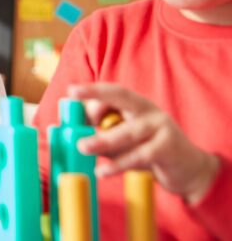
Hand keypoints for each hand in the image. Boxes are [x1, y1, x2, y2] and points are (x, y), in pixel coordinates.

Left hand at [70, 83, 219, 204]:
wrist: (191, 171)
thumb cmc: (150, 152)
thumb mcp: (125, 141)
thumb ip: (104, 136)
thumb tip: (74, 137)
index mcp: (138, 105)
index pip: (115, 92)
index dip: (93, 92)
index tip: (72, 91)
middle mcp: (150, 111)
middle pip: (123, 97)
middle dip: (97, 94)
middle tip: (72, 93)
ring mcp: (162, 127)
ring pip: (127, 131)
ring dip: (103, 140)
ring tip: (83, 147)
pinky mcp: (169, 148)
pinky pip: (140, 155)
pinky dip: (119, 164)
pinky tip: (103, 171)